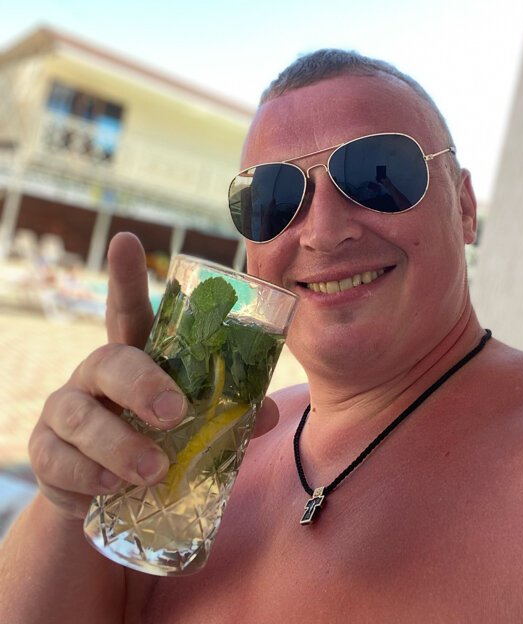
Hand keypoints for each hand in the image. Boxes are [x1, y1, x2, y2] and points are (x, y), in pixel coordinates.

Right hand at [28, 233, 278, 519]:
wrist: (104, 492)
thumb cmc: (153, 441)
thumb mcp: (188, 425)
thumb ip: (224, 413)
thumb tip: (266, 410)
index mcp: (134, 358)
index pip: (126, 311)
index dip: (125, 276)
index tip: (127, 240)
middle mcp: (95, 375)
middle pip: (107, 360)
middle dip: (140, 384)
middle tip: (173, 412)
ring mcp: (65, 412)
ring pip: (79, 416)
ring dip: (119, 444)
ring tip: (154, 470)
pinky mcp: (47, 453)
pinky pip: (58, 461)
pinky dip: (88, 476)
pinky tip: (110, 489)